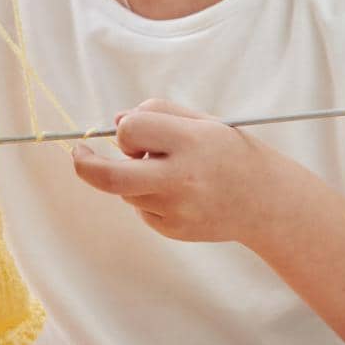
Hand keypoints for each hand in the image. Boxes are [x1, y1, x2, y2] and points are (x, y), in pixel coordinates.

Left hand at [70, 97, 291, 244]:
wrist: (266, 201)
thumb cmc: (229, 152)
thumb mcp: (202, 121)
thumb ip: (157, 113)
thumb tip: (115, 122)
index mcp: (191, 143)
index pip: (131, 131)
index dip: (127, 130)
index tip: (129, 132)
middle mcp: (182, 179)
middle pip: (111, 177)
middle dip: (85, 165)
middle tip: (78, 154)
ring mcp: (177, 210)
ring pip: (126, 191)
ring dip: (134, 177)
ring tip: (171, 172)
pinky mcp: (174, 231)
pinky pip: (142, 209)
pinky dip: (149, 197)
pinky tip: (181, 194)